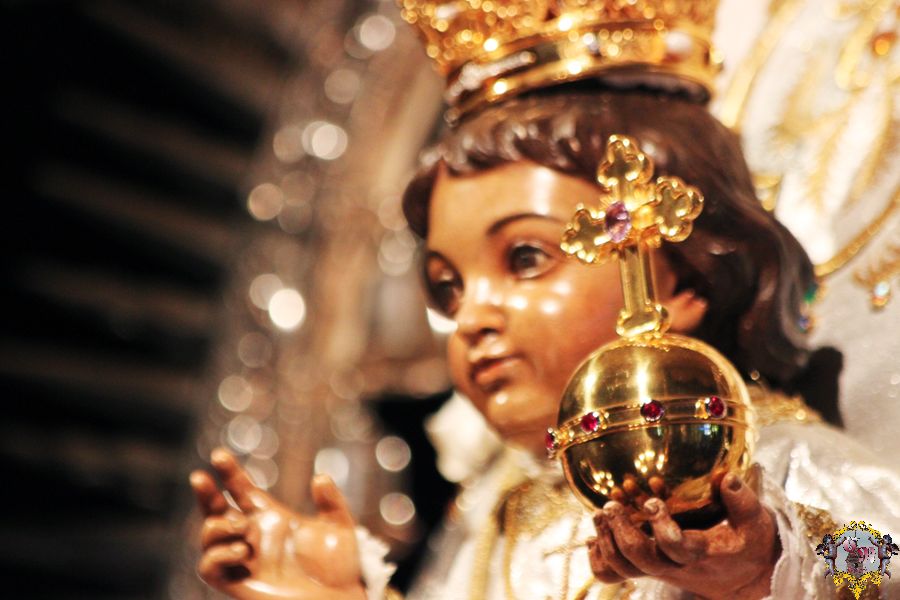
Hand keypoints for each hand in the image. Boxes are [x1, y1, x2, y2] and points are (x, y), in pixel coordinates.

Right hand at [190, 448, 365, 599]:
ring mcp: (245, 560)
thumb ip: (331, 501)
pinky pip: (210, 569)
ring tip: (243, 528)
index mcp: (271, 517)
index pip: (242, 489)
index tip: (219, 455)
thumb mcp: (340, 527)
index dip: (229, 473)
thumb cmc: (340, 566)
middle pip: (216, 510)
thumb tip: (321, 477)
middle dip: (205, 492)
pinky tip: (241, 551)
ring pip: (209, 537)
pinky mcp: (240, 583)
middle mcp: (253, 536)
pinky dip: (217, 556)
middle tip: (200, 478)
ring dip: (216, 527)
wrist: (341, 598)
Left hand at [587, 470, 778, 599]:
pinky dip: (601, 559)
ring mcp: (661, 570)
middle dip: (622, 532)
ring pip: (625, 568)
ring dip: (607, 543)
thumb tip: (727, 477)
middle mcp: (677, 566)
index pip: (677, 547)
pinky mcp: (650, 569)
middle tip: (610, 506)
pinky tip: (594, 536)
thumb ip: (742, 500)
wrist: (744, 580)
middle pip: (641, 559)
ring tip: (600, 514)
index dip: (662, 527)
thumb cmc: (748, 544)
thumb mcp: (756, 522)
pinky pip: (617, 574)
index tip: (652, 501)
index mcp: (702, 554)